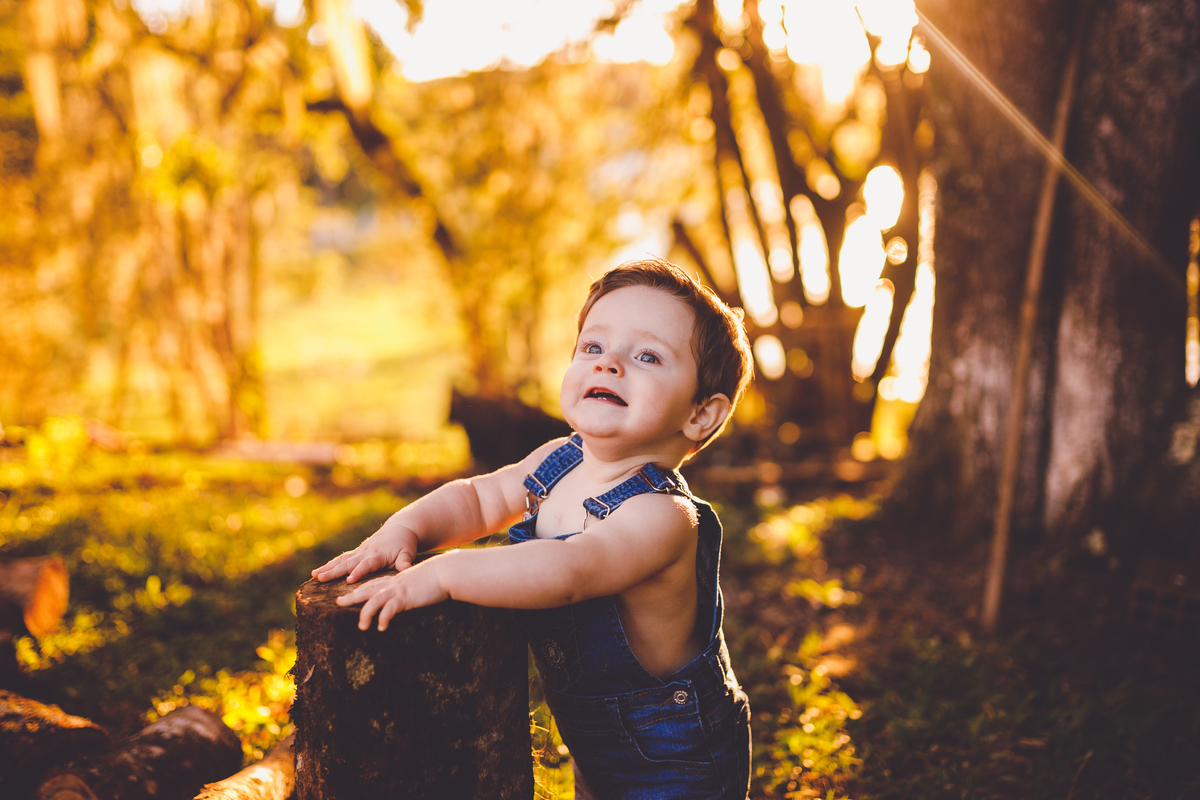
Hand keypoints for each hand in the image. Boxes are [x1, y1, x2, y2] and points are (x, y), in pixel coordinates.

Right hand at [311, 518, 419, 583]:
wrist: (400, 529)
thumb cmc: (405, 544)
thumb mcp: (408, 553)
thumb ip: (405, 562)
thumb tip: (407, 570)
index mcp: (378, 555)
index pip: (367, 564)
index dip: (358, 572)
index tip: (348, 580)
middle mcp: (366, 552)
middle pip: (348, 563)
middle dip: (334, 571)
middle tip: (321, 578)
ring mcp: (360, 551)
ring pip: (341, 560)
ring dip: (327, 568)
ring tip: (314, 575)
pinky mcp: (357, 552)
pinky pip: (341, 559)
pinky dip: (329, 565)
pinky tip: (318, 572)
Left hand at [335, 556, 450, 630]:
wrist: (446, 571)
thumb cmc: (437, 577)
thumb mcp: (419, 583)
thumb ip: (411, 589)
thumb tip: (409, 596)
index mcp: (396, 581)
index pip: (373, 584)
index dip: (359, 589)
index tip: (348, 594)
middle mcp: (393, 584)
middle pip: (367, 590)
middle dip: (352, 597)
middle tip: (338, 602)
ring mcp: (398, 590)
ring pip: (374, 600)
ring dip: (366, 613)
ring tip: (362, 626)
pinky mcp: (406, 597)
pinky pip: (390, 608)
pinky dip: (384, 617)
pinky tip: (381, 627)